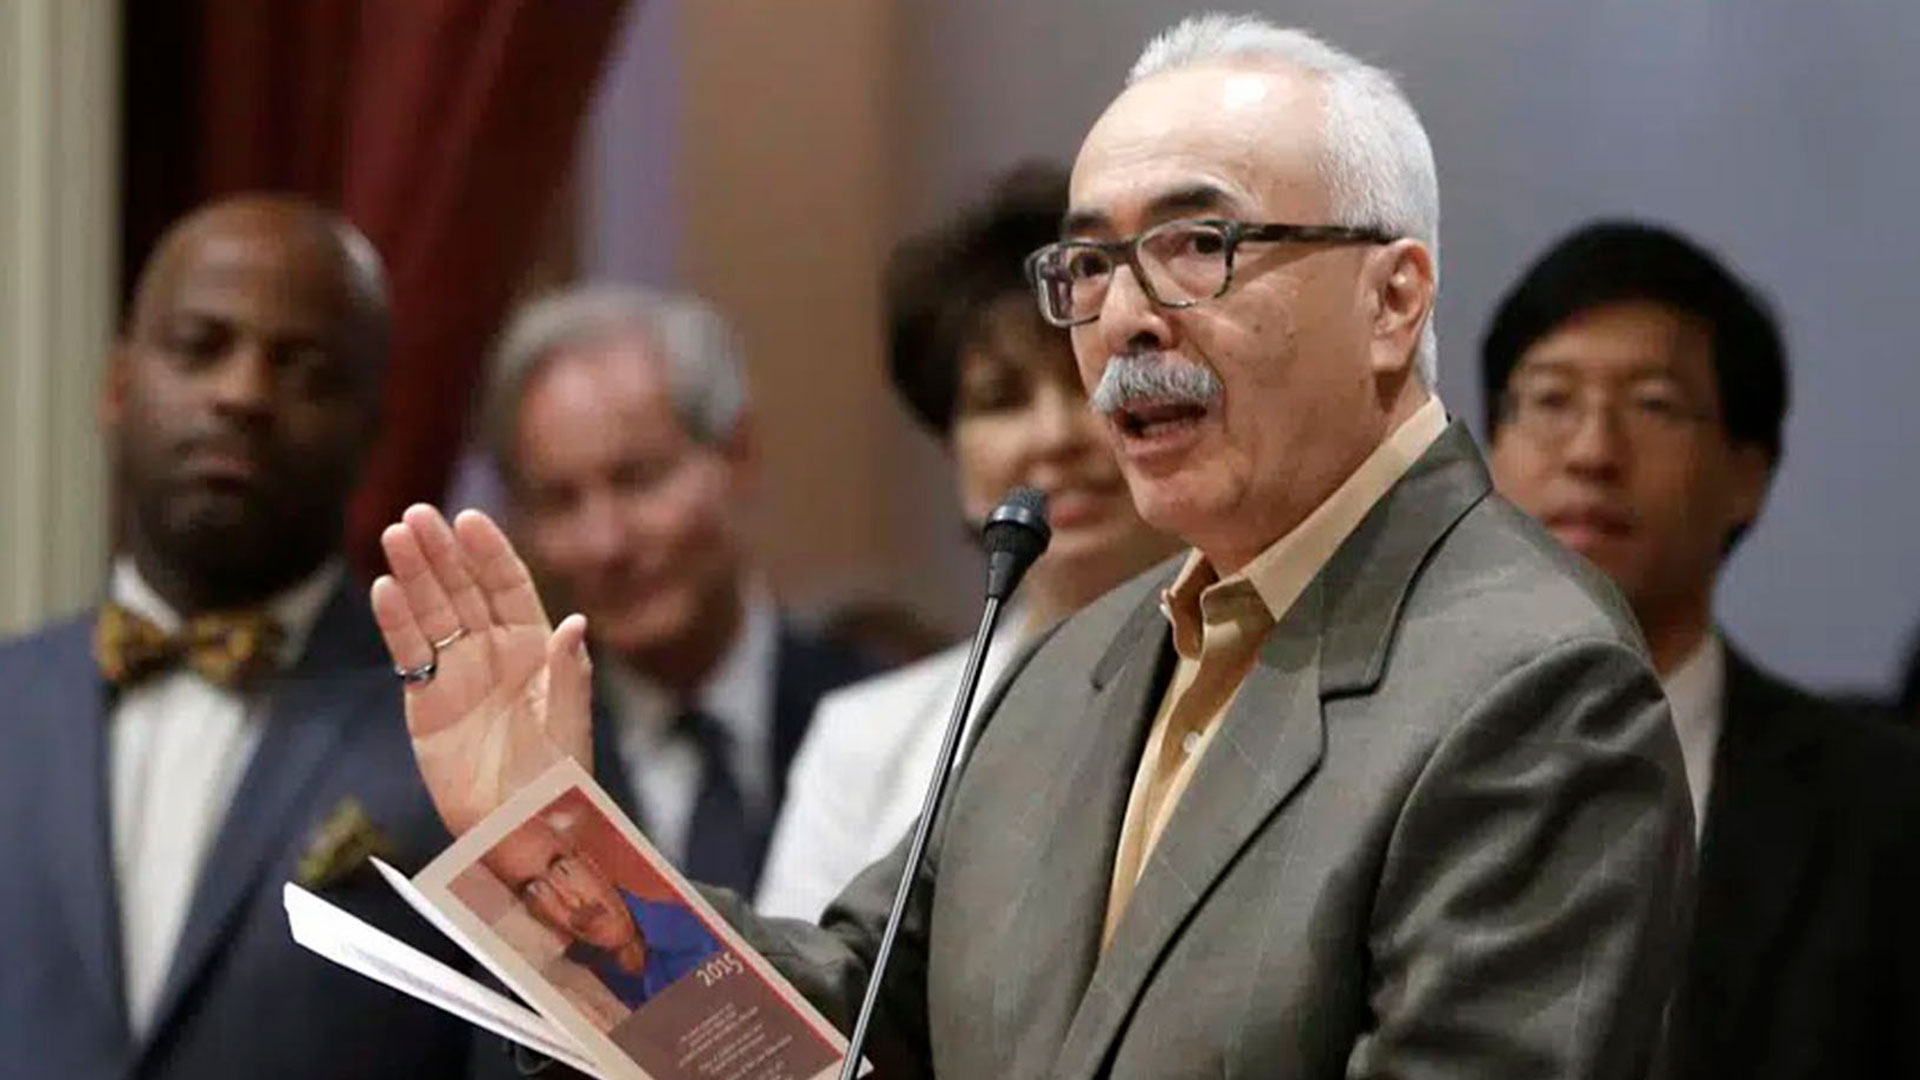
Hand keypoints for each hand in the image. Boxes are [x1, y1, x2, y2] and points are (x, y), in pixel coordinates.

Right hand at [370, 505, 592, 836]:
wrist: (519, 829)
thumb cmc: (556, 778)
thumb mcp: (569, 725)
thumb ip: (568, 674)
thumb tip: (576, 624)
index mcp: (535, 647)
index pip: (508, 586)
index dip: (489, 552)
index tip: (470, 519)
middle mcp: (494, 650)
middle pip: (463, 588)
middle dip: (442, 551)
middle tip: (417, 515)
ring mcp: (457, 672)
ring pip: (431, 611)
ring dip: (412, 573)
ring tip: (393, 536)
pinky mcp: (425, 700)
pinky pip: (409, 652)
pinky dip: (395, 621)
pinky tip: (383, 588)